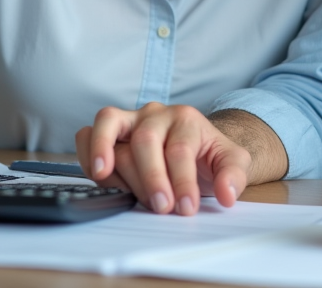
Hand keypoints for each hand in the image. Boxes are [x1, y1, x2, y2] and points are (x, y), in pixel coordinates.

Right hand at [75, 103, 250, 214]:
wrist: (194, 148)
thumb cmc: (207, 156)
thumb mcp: (232, 163)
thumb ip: (233, 176)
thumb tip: (226, 195)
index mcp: (187, 119)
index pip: (180, 150)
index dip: (181, 182)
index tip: (185, 208)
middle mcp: (156, 114)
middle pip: (145, 140)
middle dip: (152, 178)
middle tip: (161, 207)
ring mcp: (130, 119)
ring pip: (111, 128)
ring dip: (115, 166)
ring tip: (124, 193)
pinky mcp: (109, 130)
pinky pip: (88, 132)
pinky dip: (88, 152)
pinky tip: (100, 177)